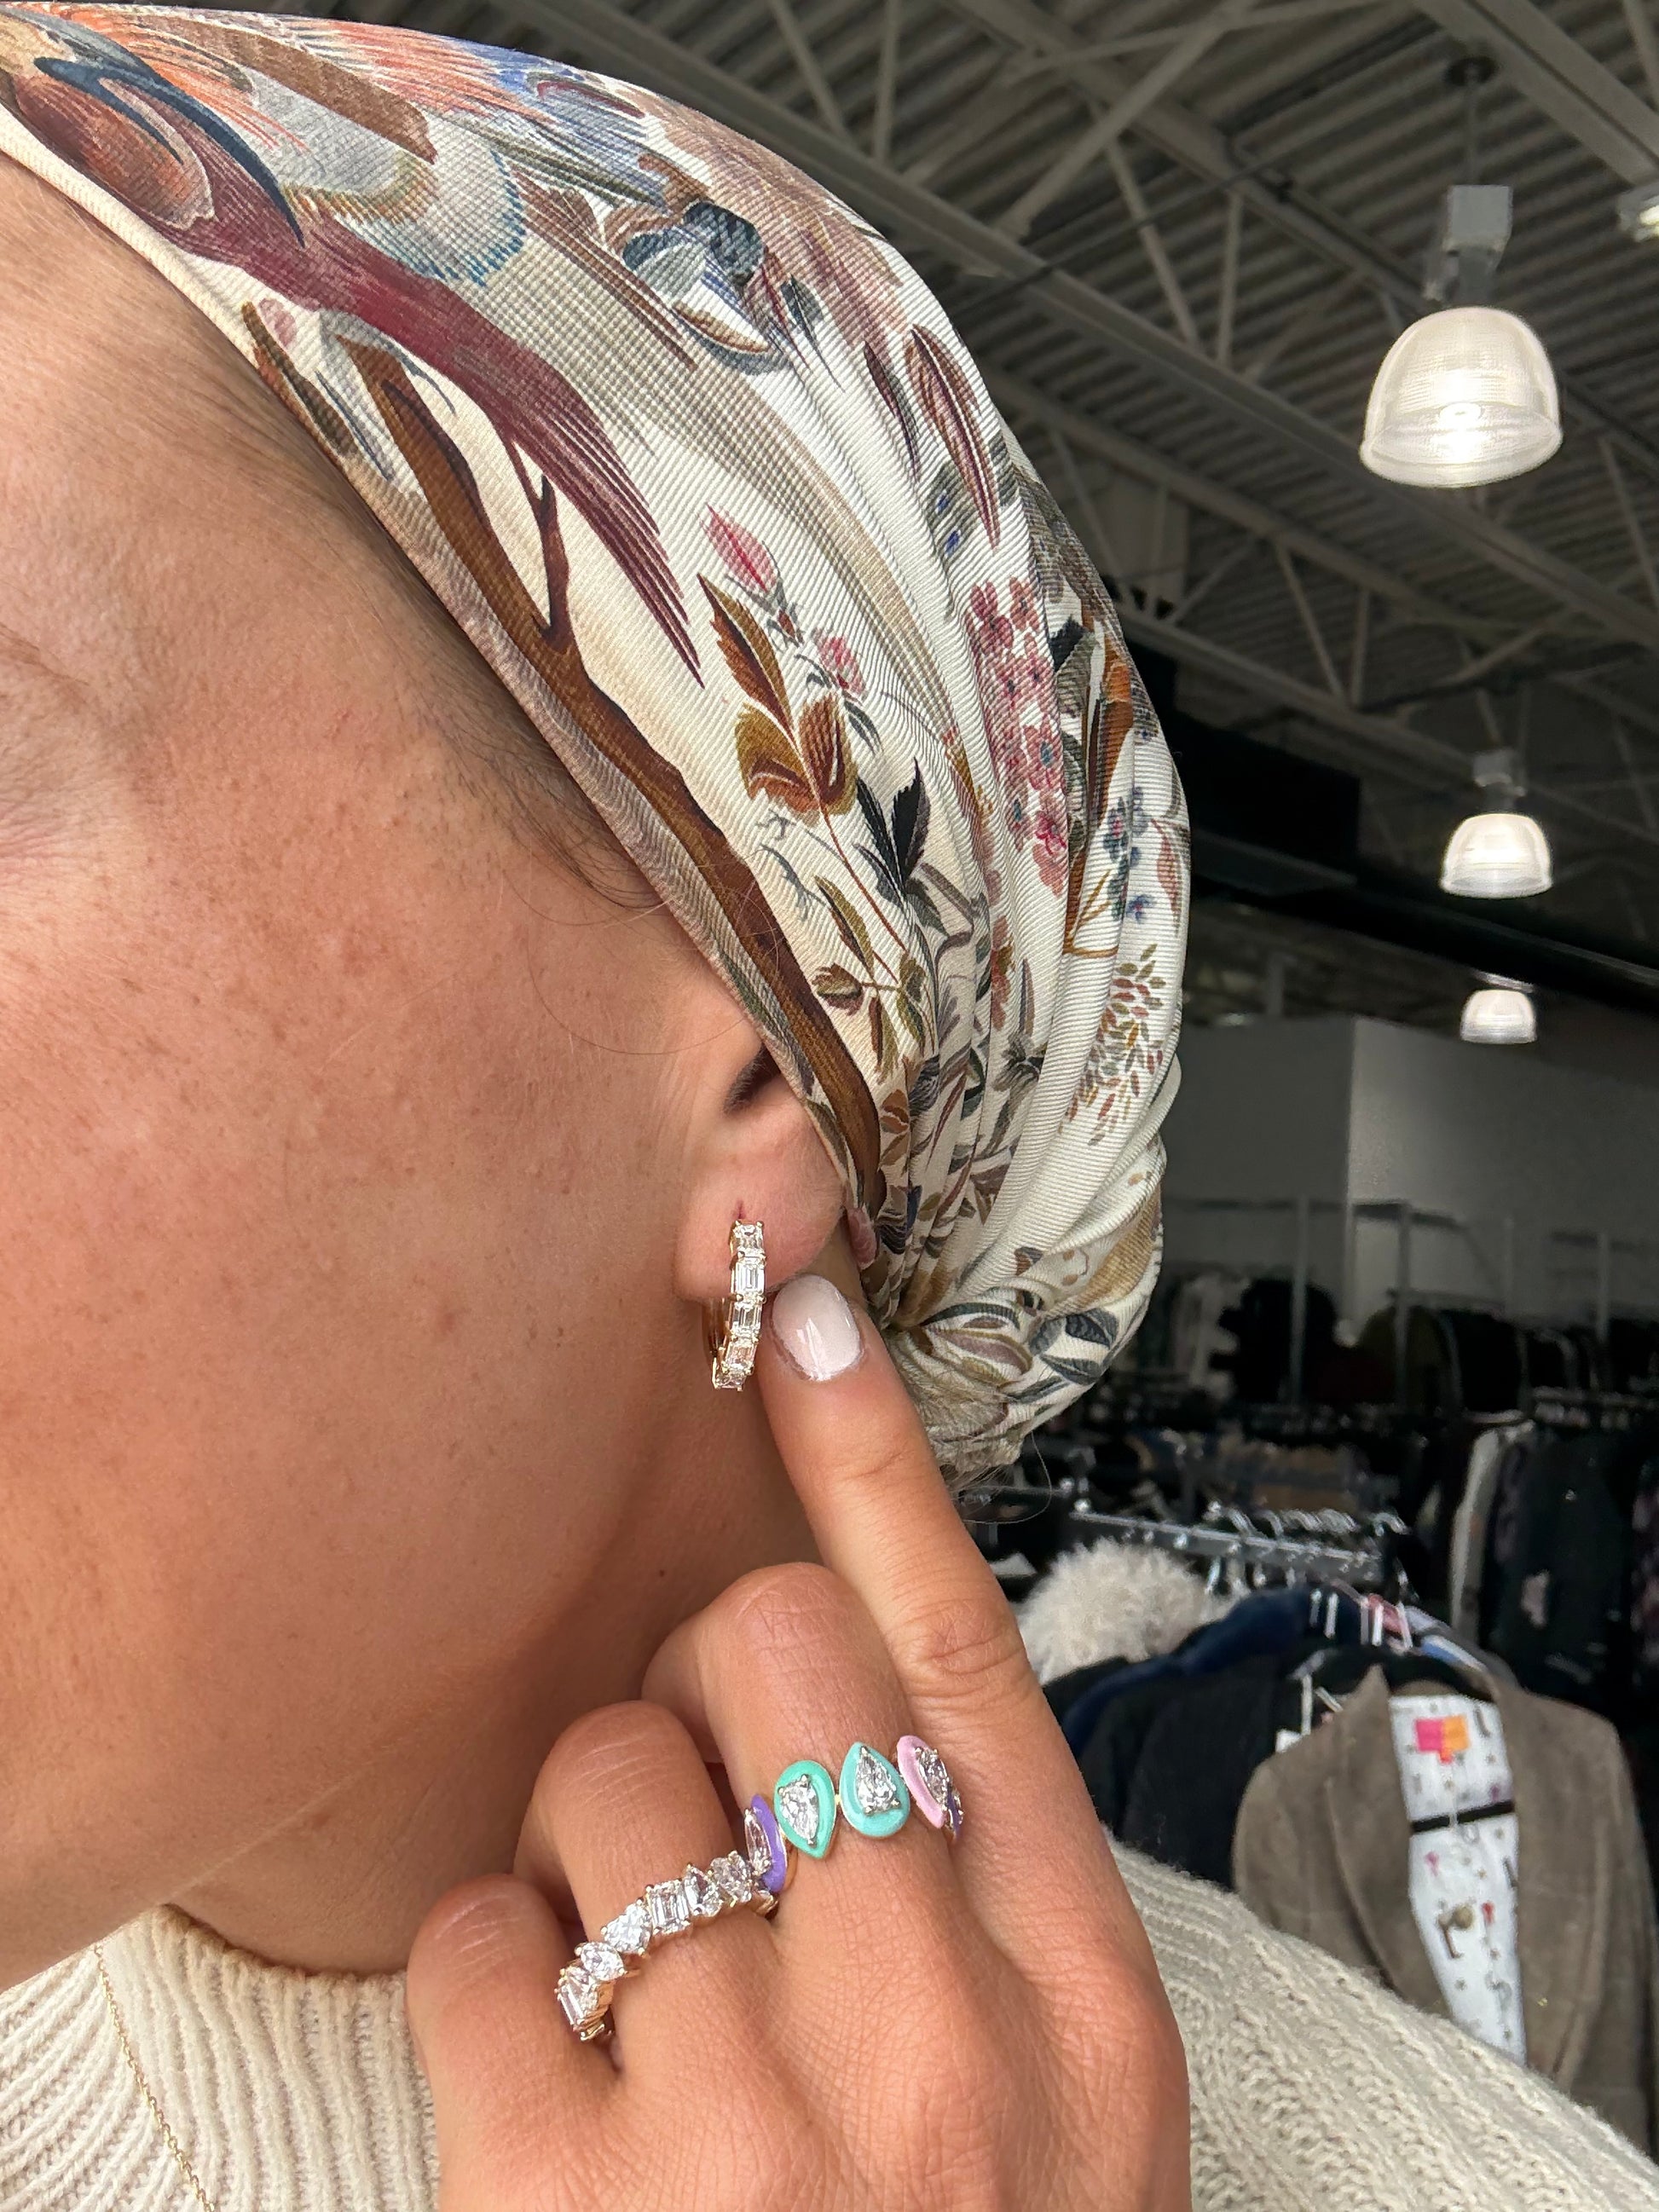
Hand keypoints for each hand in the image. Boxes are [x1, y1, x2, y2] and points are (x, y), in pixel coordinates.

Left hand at [405, 1276, 1190, 2208]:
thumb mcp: (1061, 2101)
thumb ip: (976, 1897)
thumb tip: (838, 1695)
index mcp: (1067, 1999)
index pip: (961, 1648)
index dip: (874, 1458)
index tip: (798, 1315)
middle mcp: (931, 2042)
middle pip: (767, 1657)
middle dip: (712, 1687)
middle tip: (715, 1805)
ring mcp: (756, 2133)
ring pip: (603, 1777)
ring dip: (595, 1845)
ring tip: (647, 1984)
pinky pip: (479, 1940)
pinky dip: (493, 1978)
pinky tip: (558, 2083)